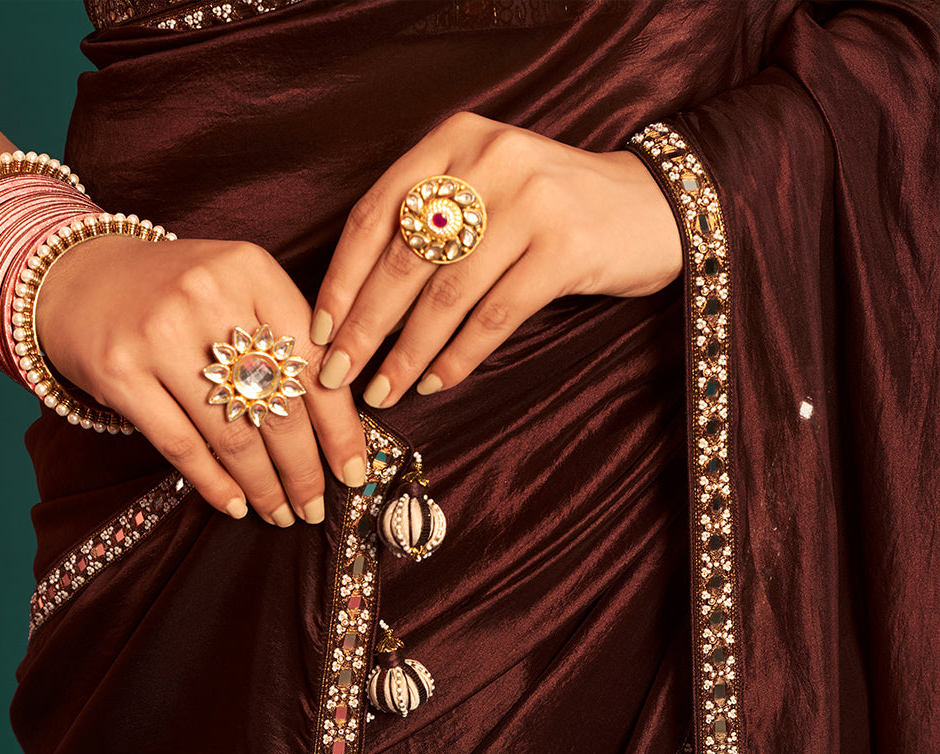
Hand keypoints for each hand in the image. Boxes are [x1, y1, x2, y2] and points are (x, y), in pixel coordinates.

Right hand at [36, 235, 367, 523]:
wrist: (82, 277)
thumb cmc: (179, 294)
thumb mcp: (239, 288)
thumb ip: (286, 337)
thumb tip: (339, 427)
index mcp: (250, 270)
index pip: (313, 364)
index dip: (339, 428)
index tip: (353, 471)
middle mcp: (207, 296)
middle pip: (277, 406)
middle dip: (304, 470)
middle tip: (316, 506)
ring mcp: (159, 335)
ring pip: (233, 434)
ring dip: (264, 487)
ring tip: (282, 513)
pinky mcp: (121, 373)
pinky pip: (183, 446)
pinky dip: (215, 484)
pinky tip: (236, 504)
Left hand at [311, 112, 683, 407]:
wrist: (654, 208)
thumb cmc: (555, 212)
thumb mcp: (488, 190)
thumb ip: (431, 220)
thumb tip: (357, 301)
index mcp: (454, 141)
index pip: (375, 214)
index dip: (342, 278)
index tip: (320, 329)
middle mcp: (487, 162)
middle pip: (403, 259)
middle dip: (363, 327)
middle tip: (335, 375)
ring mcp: (529, 203)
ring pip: (446, 295)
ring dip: (406, 353)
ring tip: (384, 391)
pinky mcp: (564, 249)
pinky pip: (494, 316)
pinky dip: (459, 357)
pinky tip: (435, 383)